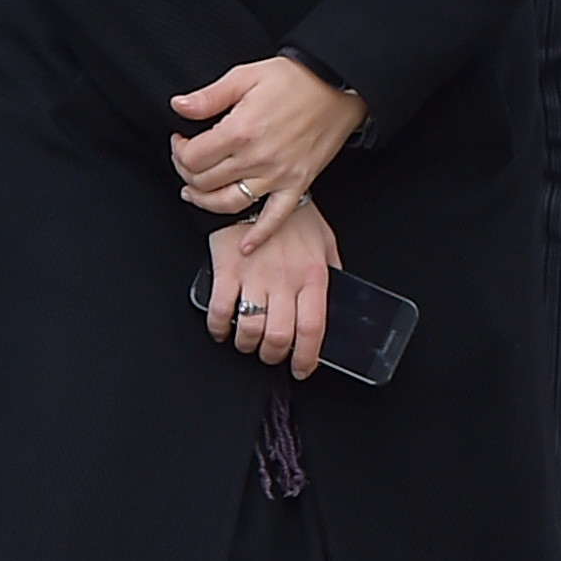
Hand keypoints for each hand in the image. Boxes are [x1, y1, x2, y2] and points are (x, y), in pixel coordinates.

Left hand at [173, 57, 364, 218]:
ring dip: (205, 202)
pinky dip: (259, 235)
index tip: (181, 141)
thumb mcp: (246, 76)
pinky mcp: (297, 183)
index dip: (179, 150)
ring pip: (229, 203)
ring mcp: (278, 175)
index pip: (193, 156)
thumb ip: (210, 96)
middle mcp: (257, 157)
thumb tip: (179, 107)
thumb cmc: (295, 79)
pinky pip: (275, 217)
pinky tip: (245, 245)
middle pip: (205, 181)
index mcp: (241, 130)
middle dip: (187, 172)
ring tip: (195, 193)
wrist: (338, 86)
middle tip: (187, 161)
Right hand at [205, 195, 341, 374]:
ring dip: (247, 345)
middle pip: (279, 337)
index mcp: (312, 275)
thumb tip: (340, 295)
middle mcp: (284, 280)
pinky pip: (220, 312)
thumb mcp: (324, 240)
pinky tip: (222, 330)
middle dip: (274, 356)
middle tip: (271, 355)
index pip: (313, 328)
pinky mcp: (227, 271)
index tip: (302, 369)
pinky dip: (219, 329)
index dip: (307, 358)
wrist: (257, 191)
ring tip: (248, 343)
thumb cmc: (292, 215)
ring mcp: (254, 277)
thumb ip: (332, 269)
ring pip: (250, 330)